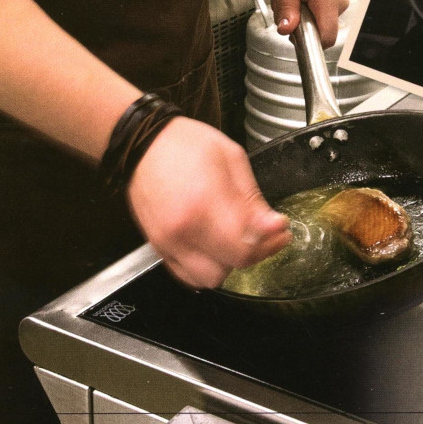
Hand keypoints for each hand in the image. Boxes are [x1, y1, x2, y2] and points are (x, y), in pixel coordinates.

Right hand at [126, 116, 290, 287]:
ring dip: (228, 263)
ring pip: (209, 278)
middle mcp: (184, 230)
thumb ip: (252, 198)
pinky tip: (213, 246)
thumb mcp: (230, 157)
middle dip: (254, 252)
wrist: (142, 144)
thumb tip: (273, 226)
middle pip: (231, 267)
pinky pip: (187, 276)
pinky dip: (204, 267)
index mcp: (204, 203)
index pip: (246, 246)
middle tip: (262, 233)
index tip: (280, 228)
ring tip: (234, 239)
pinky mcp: (159, 247)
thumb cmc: (184, 144)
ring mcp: (168, 242)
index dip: (271, 241)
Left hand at [268, 0, 347, 46]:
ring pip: (316, 24)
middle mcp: (339, 2)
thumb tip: (287, 30)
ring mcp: (339, 1)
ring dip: (299, 15)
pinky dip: (304, 8)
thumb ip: (286, 7)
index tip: (291, 30)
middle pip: (318, 32)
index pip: (326, 37)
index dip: (307, 41)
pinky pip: (319, 14)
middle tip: (285, 2)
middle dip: (297, 24)